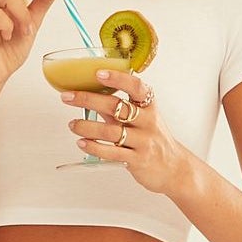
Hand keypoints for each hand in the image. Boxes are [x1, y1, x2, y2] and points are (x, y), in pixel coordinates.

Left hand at [62, 71, 190, 197]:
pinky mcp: (137, 160)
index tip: (99, 73)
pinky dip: (94, 147)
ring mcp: (143, 141)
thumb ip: (118, 108)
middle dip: (88, 100)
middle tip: (68, 97)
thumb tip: (89, 94)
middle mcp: (147, 121)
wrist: (173, 168)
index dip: (118, 78)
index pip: (136, 87)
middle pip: (117, 106)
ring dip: (86, 126)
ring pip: (111, 131)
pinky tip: (81, 142)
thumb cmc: (152, 139)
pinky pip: (112, 152)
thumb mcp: (141, 119)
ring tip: (72, 124)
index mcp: (149, 106)